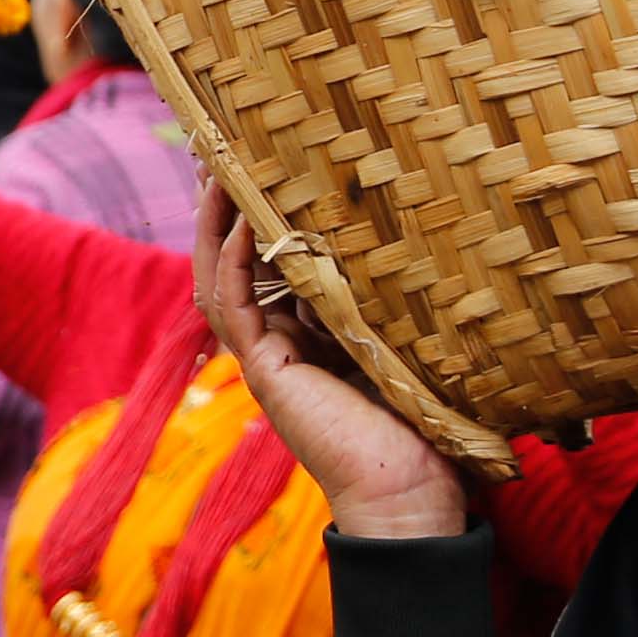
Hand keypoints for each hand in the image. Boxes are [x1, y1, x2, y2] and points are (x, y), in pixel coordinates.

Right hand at [196, 179, 468, 543]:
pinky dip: (232, 260)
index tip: (268, 161)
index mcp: (308, 333)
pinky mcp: (264, 371)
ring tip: (219, 170)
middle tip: (226, 148)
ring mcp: (265, 356)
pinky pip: (233, 305)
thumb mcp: (401, 338)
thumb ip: (385, 295)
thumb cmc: (422, 423)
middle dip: (227, 206)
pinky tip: (241, 219)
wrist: (409, 488)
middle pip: (234, 260)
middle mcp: (279, 340)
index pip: (272, 261)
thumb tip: (402, 232)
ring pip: (220, 277)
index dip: (262, 213)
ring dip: (215, 224)